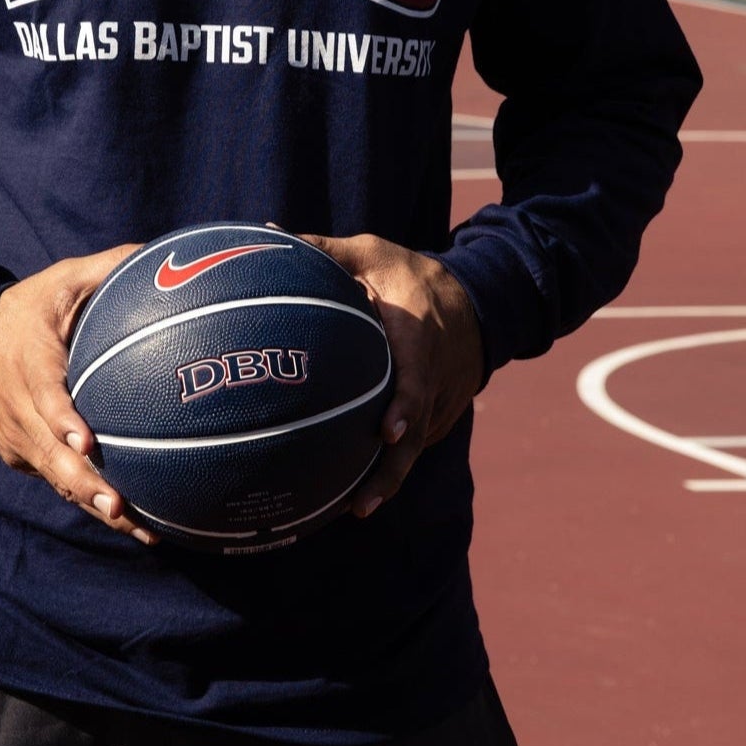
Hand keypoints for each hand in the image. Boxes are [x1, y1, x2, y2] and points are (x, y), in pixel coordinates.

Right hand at [0, 244, 156, 543]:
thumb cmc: (28, 308)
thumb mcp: (61, 279)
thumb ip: (109, 268)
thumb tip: (165, 254)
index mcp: (28, 359)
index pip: (43, 393)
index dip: (62, 420)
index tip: (87, 442)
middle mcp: (16, 405)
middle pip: (48, 453)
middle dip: (83, 483)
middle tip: (119, 505)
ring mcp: (15, 437)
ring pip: (54, 478)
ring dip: (92, 504)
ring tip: (138, 528)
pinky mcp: (19, 455)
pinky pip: (55, 481)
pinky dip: (87, 501)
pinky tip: (135, 523)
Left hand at [299, 233, 483, 519]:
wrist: (478, 301)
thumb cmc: (411, 276)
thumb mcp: (373, 253)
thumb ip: (324, 250)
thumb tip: (267, 235)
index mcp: (419, 337)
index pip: (417, 378)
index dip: (405, 407)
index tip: (388, 433)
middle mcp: (435, 377)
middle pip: (417, 433)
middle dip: (392, 471)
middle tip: (360, 504)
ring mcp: (442, 403)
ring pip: (416, 447)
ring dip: (389, 479)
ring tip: (354, 510)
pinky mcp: (440, 416)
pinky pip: (415, 444)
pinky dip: (392, 466)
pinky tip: (355, 491)